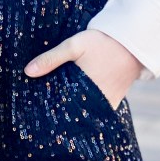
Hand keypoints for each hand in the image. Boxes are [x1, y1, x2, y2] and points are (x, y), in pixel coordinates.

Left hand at [24, 29, 142, 109]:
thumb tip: (28, 72)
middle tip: (42, 118)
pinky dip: (87, 111)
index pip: (60, 109)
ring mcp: (106, 104)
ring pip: (84, 115)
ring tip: (56, 115)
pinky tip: (76, 107)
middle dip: (59, 116)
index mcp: (82, 89)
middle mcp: (95, 101)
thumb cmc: (101, 42)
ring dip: (73, 113)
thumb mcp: (74, 45)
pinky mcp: (113, 101)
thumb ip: (51, 58)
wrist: (132, 41)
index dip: (48, 113)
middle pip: (72, 115)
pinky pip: (97, 112)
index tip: (35, 115)